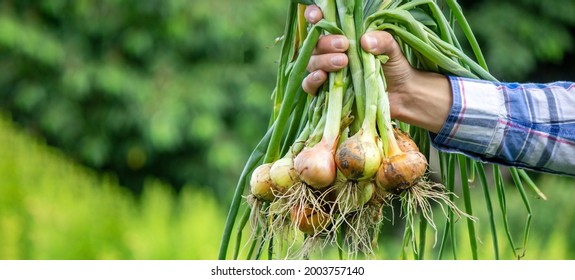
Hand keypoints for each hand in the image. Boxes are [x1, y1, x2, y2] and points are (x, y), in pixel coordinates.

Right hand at [301, 5, 451, 133]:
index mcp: (343, 37)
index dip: (314, 16)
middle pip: (315, 44)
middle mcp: (330, 53)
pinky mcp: (326, 92)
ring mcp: (327, 72)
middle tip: (344, 45)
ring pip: (311, 62)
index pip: (321, 23)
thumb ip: (382, 40)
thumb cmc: (395, 67)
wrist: (402, 95)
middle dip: (326, 42)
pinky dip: (312, 80)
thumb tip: (365, 40)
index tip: (317, 17)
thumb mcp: (392, 49)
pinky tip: (323, 77)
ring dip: (323, 60)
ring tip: (343, 62)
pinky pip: (309, 85)